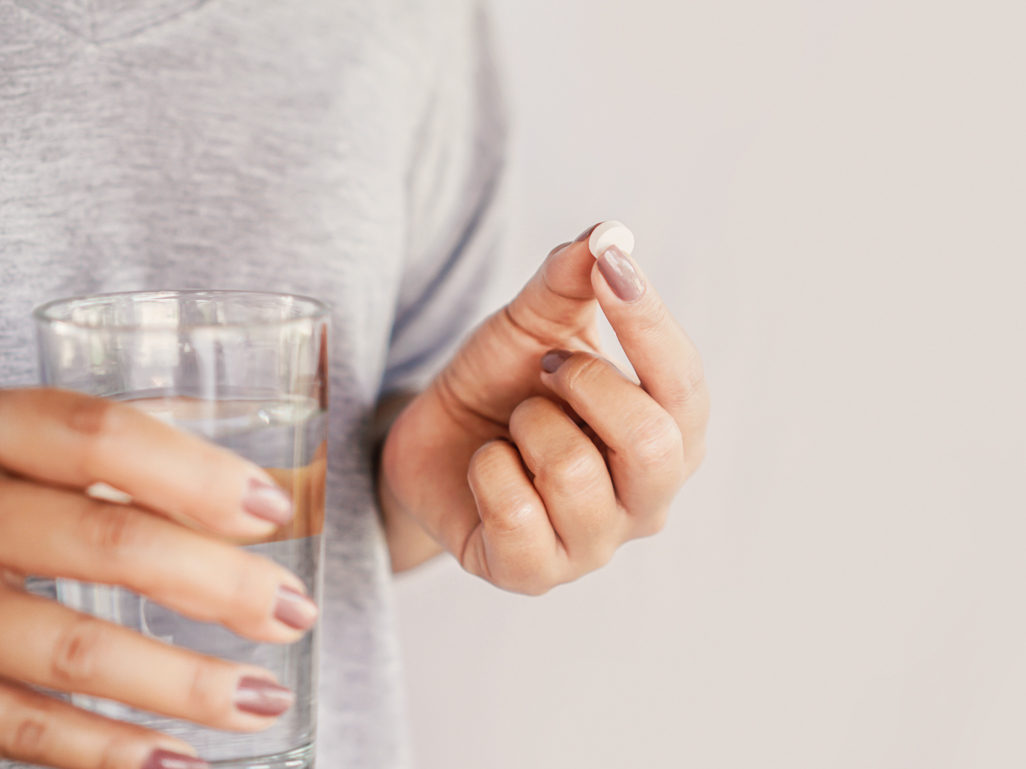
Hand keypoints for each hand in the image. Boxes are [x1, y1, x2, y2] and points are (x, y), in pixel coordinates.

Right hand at [0, 389, 317, 768]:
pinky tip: (179, 761)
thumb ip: (135, 452)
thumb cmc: (3, 486)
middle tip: (294, 611)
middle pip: (107, 541)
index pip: (98, 438)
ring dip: (184, 683)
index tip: (273, 510)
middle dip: (218, 582)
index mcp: (0, 433)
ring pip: (73, 648)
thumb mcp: (41, 446)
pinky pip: (23, 727)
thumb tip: (274, 480)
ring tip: (266, 699)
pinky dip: (107, 751)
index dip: (195, 474)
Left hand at [379, 223, 708, 591]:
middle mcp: (647, 500)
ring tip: (515, 425)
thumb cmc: (504, 385)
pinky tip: (487, 467)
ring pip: (574, 474)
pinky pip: (516, 514)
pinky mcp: (532, 575)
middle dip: (584, 383)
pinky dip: (488, 471)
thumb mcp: (533, 325)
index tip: (611, 264)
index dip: (649, 321)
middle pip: (651, 443)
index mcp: (670, 437)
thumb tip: (609, 235)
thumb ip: (570, 282)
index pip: (685, 386)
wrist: (436, 444)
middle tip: (545, 369)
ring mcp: (593, 546)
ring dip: (527, 427)